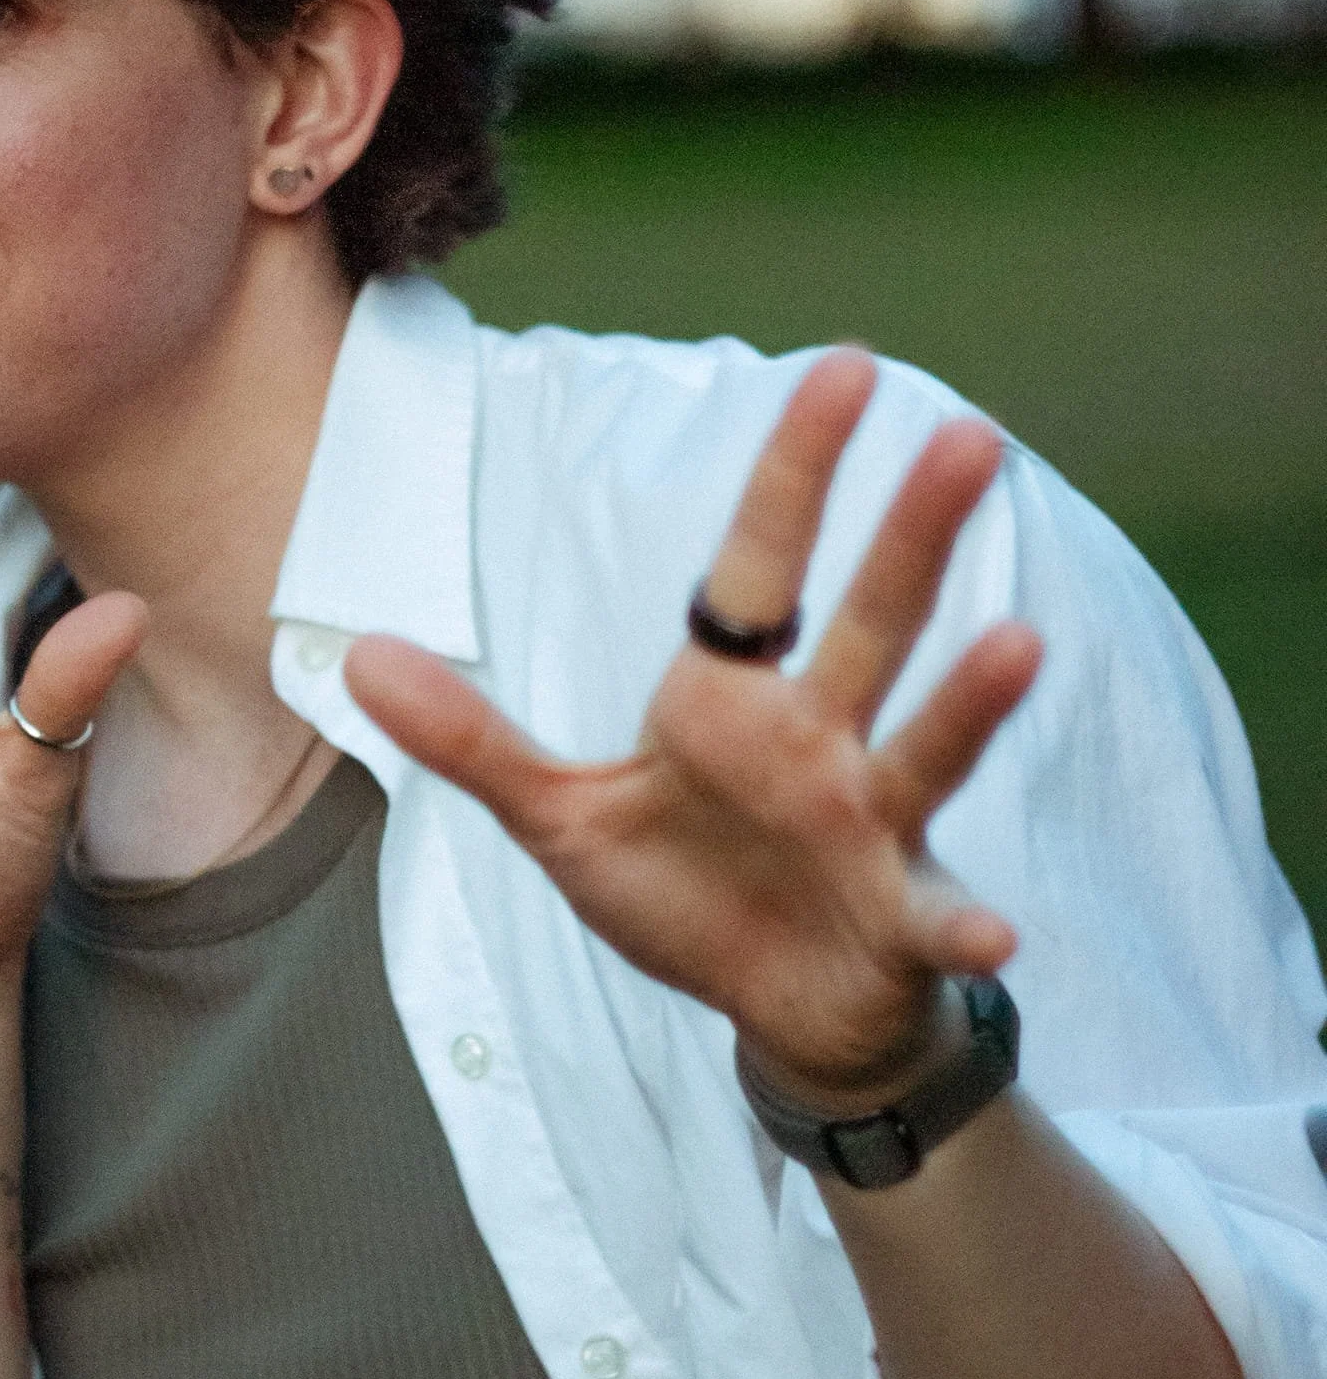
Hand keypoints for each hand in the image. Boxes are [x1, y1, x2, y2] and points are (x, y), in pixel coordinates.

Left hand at [344, 351, 1042, 1105]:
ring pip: (923, 747)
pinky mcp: (900, 918)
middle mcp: (818, 740)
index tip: (839, 366)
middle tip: (970, 436)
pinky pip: (938, 918)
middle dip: (912, 535)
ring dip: (969, 701)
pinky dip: (968, 926)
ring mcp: (869, 826)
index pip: (761, 563)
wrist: (780, 1012)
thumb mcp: (558, 817)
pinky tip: (996, 935)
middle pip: (868, 621)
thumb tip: (358, 657)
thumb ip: (469, 740)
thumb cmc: (686, 895)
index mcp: (732, 699)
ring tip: (1021, 641)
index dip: (796, 471)